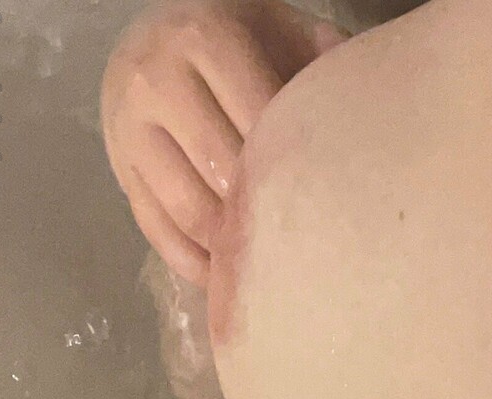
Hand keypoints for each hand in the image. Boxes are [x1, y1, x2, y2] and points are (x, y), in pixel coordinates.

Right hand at [102, 0, 345, 284]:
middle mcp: (156, 80)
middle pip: (222, 172)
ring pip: (189, 211)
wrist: (162, 34)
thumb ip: (324, 64)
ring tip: (278, 266)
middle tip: (313, 244)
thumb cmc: (242, 40)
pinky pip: (161, 234)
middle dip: (269, 214)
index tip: (334, 198)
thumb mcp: (282, 31)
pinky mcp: (119, 173)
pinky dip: (201, 265)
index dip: (297, 167)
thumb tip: (372, 124)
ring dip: (236, 248)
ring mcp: (127, 130)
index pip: (259, 119)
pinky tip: (238, 274)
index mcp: (205, 38)